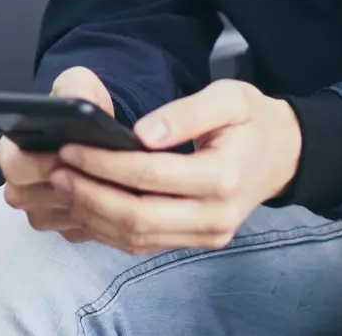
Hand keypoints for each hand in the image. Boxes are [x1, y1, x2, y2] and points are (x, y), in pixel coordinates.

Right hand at [0, 66, 113, 241]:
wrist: (96, 131)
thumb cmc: (79, 108)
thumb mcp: (78, 86)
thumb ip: (76, 89)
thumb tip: (80, 103)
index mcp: (11, 150)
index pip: (14, 165)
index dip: (39, 163)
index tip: (66, 156)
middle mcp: (18, 185)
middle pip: (32, 198)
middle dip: (64, 185)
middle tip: (93, 171)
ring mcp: (40, 210)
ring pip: (56, 217)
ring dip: (81, 202)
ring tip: (106, 181)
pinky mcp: (64, 229)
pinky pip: (77, 230)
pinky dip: (94, 217)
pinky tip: (110, 197)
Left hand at [50, 80, 301, 254]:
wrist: (284, 154)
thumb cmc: (252, 121)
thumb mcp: (230, 98)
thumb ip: (186, 111)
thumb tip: (142, 132)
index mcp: (224, 175)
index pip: (152, 175)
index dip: (107, 164)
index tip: (72, 148)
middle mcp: (216, 215)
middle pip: (139, 217)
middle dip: (91, 195)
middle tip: (57, 171)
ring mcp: (208, 235)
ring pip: (138, 238)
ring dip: (94, 216)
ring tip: (64, 187)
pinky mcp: (198, 241)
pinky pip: (146, 245)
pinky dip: (110, 230)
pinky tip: (86, 206)